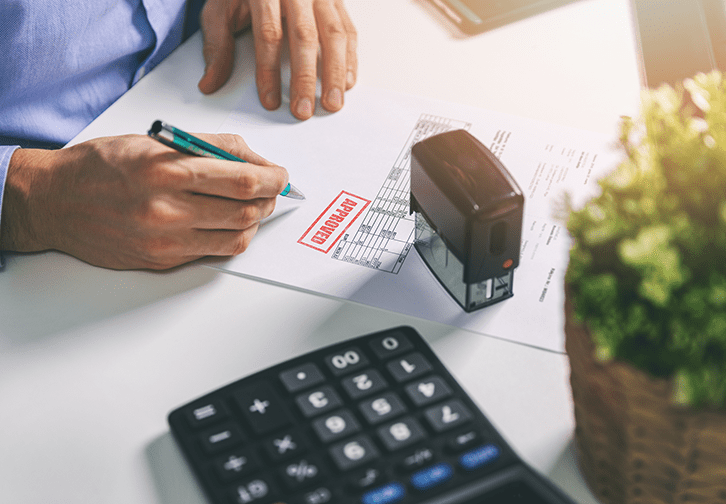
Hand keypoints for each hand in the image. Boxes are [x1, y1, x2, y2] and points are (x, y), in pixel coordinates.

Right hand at [0, 134, 288, 269]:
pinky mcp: (163, 261)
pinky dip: (230, 236)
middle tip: (272, 189)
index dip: (275, 178)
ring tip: (251, 205)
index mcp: (166, 170)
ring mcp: (166, 241)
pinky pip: (214, 252)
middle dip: (270, 199)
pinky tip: (226, 222)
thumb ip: (211, 147)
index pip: (245, 179)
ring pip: (237, 237)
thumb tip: (257, 159)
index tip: (282, 175)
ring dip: (255, 220)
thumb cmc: (102, 166)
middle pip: (248, 211)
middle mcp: (167, 209)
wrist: (55, 202)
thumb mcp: (156, 140)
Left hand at [197, 0, 357, 119]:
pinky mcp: (336, 1)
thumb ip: (217, 47)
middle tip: (304, 111)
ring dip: (335, 72)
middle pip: (304, 36)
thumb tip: (210, 84)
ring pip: (333, 34)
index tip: (271, 101)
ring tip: (332, 103)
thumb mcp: (220, 12)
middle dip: (305, 78)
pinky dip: (350, 58)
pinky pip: (348, 29)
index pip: (268, 34)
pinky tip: (347, 82)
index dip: (269, 71)